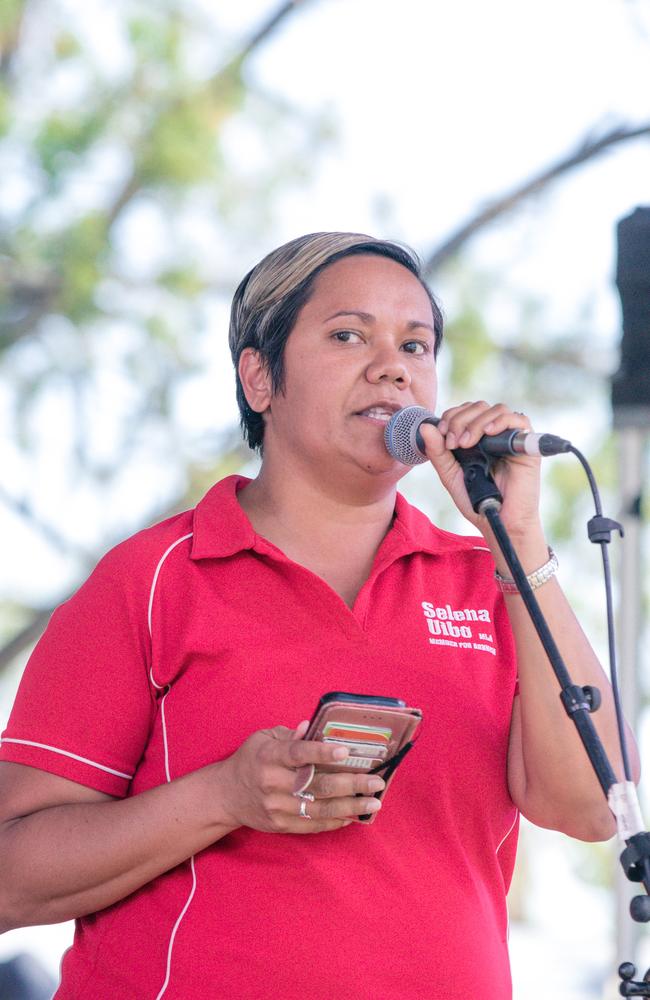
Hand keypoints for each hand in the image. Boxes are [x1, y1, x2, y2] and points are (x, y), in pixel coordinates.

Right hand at [213, 722, 384, 833]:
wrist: (225, 796)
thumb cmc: (250, 760)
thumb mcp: (263, 739)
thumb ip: (289, 736)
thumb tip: (310, 727)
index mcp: (269, 756)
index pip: (298, 753)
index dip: (322, 752)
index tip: (346, 751)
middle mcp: (272, 782)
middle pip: (317, 784)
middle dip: (351, 783)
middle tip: (376, 781)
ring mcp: (277, 807)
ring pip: (319, 808)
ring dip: (350, 806)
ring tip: (374, 803)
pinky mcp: (280, 825)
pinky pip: (312, 824)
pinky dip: (334, 821)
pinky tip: (353, 815)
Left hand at [418, 401, 542, 538]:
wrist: (497, 522)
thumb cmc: (476, 501)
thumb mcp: (451, 475)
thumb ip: (438, 452)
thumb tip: (425, 426)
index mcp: (476, 437)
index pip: (465, 411)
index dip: (451, 417)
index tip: (442, 436)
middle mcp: (494, 435)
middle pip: (479, 407)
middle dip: (460, 420)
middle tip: (453, 443)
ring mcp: (511, 439)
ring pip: (496, 410)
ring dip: (476, 422)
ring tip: (466, 444)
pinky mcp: (527, 447)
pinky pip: (519, 420)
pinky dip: (501, 421)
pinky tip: (487, 433)